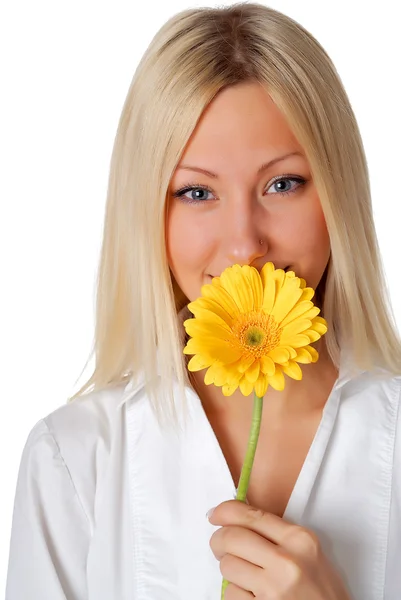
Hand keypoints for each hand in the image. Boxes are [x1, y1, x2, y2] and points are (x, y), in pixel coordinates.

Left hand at [208, 500, 350, 598]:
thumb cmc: (321, 591)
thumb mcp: (309, 553)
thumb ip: (277, 534)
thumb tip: (233, 519)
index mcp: (299, 539)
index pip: (250, 515)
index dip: (225, 511)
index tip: (215, 514)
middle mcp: (287, 561)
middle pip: (230, 538)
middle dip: (219, 541)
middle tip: (221, 546)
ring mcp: (274, 589)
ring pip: (227, 567)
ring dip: (230, 571)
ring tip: (246, 576)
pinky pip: (230, 594)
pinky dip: (236, 594)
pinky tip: (252, 595)